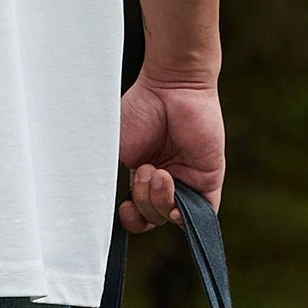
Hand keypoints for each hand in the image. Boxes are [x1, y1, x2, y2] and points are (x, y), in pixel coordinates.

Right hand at [118, 73, 223, 233]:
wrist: (169, 88)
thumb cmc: (139, 110)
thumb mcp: (114, 146)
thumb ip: (107, 176)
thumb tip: (99, 204)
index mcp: (142, 175)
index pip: (138, 213)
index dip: (131, 218)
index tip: (124, 207)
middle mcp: (165, 181)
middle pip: (154, 217)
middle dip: (144, 202)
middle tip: (144, 171)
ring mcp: (187, 181)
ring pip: (173, 217)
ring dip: (160, 201)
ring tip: (158, 172)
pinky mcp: (208, 179)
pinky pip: (202, 214)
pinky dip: (185, 216)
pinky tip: (174, 203)